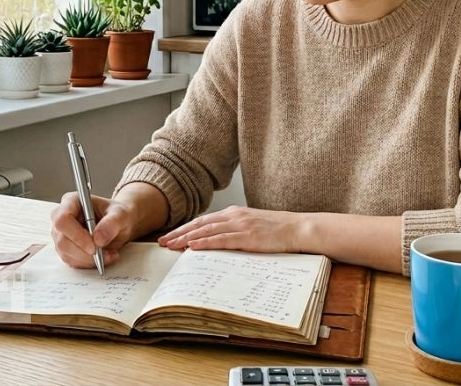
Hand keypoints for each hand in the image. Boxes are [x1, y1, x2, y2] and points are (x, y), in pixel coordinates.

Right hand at [49, 192, 137, 268]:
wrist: (119, 225)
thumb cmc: (118, 215)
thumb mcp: (121, 215)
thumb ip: (111, 223)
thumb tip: (98, 239)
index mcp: (71, 201)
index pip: (63, 219)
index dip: (76, 235)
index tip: (94, 246)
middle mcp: (61, 217)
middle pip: (62, 240)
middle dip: (84, 252)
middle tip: (104, 253)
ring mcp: (61, 234)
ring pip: (66, 254)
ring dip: (89, 259)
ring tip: (109, 254)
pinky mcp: (66, 249)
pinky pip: (72, 261)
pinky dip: (88, 263)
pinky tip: (102, 257)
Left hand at [157, 206, 303, 253]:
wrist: (298, 228)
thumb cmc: (278, 230)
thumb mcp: (252, 226)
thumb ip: (235, 231)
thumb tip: (218, 242)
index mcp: (234, 213)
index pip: (203, 221)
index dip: (184, 228)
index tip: (170, 235)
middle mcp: (234, 216)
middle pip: (200, 224)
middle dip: (179, 233)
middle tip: (161, 241)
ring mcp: (240, 225)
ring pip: (206, 231)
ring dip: (186, 238)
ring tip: (170, 245)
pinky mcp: (247, 236)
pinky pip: (221, 239)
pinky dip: (205, 242)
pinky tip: (192, 246)